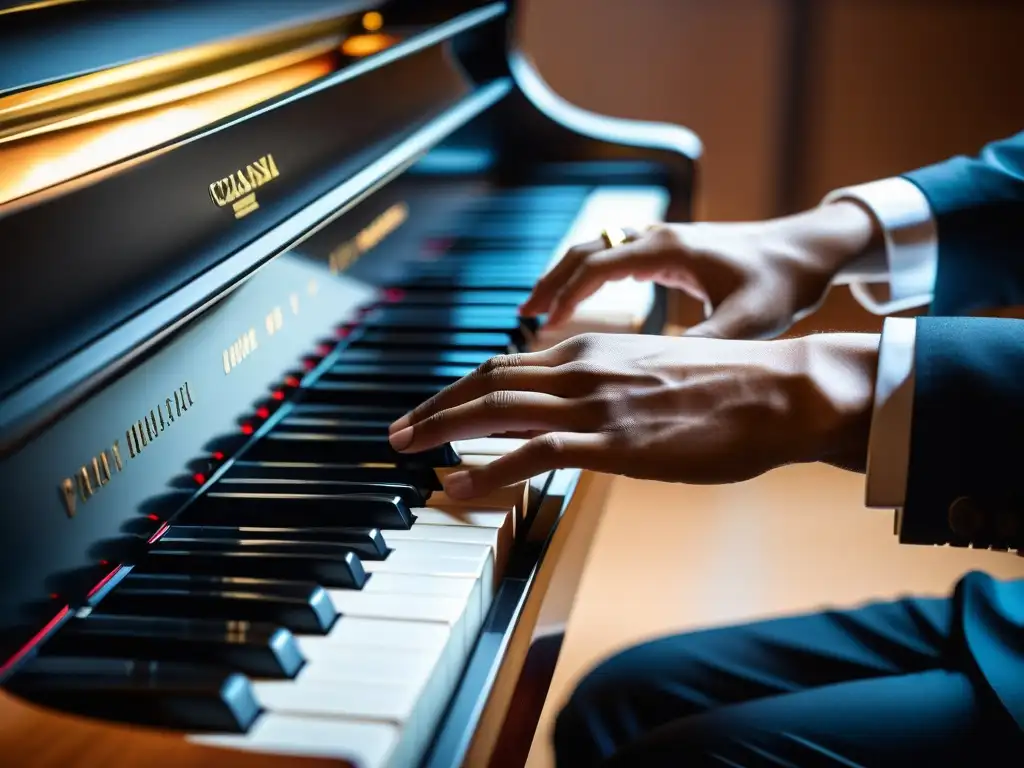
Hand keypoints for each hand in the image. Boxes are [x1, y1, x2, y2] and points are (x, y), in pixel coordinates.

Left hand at [388, 332, 878, 499]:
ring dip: (441, 429)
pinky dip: (487, 468)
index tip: (432, 408)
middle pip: (486, 381)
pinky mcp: (615, 440)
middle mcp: (584, 367)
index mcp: (593, 350)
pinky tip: (458, 483)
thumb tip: (582, 415)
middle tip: (397, 431)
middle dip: (434, 407)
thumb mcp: (656, 375)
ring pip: (496, 409)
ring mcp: (597, 403)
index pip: (505, 365)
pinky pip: (532, 452)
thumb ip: (611, 387)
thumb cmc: (728, 389)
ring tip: (405, 450)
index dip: (459, 388)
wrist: (781, 389)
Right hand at [519, 202, 880, 338]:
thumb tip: (657, 378)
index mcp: (670, 249)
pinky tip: (583, 302)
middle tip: (523, 316)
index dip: (565, 295)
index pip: (597, 266)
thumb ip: (702, 345)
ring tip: (539, 311)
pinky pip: (615, 256)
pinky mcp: (671, 249)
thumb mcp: (746, 321)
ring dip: (566, 277)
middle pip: (585, 251)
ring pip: (597, 250)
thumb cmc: (782, 282)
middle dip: (551, 282)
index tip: (541, 325)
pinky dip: (589, 277)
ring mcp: (664, 239)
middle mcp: (659, 237)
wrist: (811, 249)